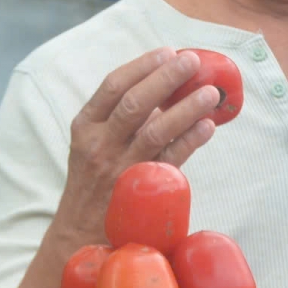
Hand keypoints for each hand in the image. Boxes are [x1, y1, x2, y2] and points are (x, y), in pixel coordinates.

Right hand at [54, 49, 218, 243]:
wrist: (78, 235)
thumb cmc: (93, 182)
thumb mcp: (91, 145)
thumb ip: (119, 118)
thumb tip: (164, 86)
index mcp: (85, 126)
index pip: (112, 86)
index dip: (142, 66)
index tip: (167, 52)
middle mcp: (99, 145)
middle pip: (135, 103)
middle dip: (166, 78)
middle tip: (192, 62)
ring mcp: (119, 169)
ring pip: (155, 130)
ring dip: (186, 108)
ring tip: (210, 93)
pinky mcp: (139, 192)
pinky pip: (169, 161)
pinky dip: (190, 141)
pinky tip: (208, 127)